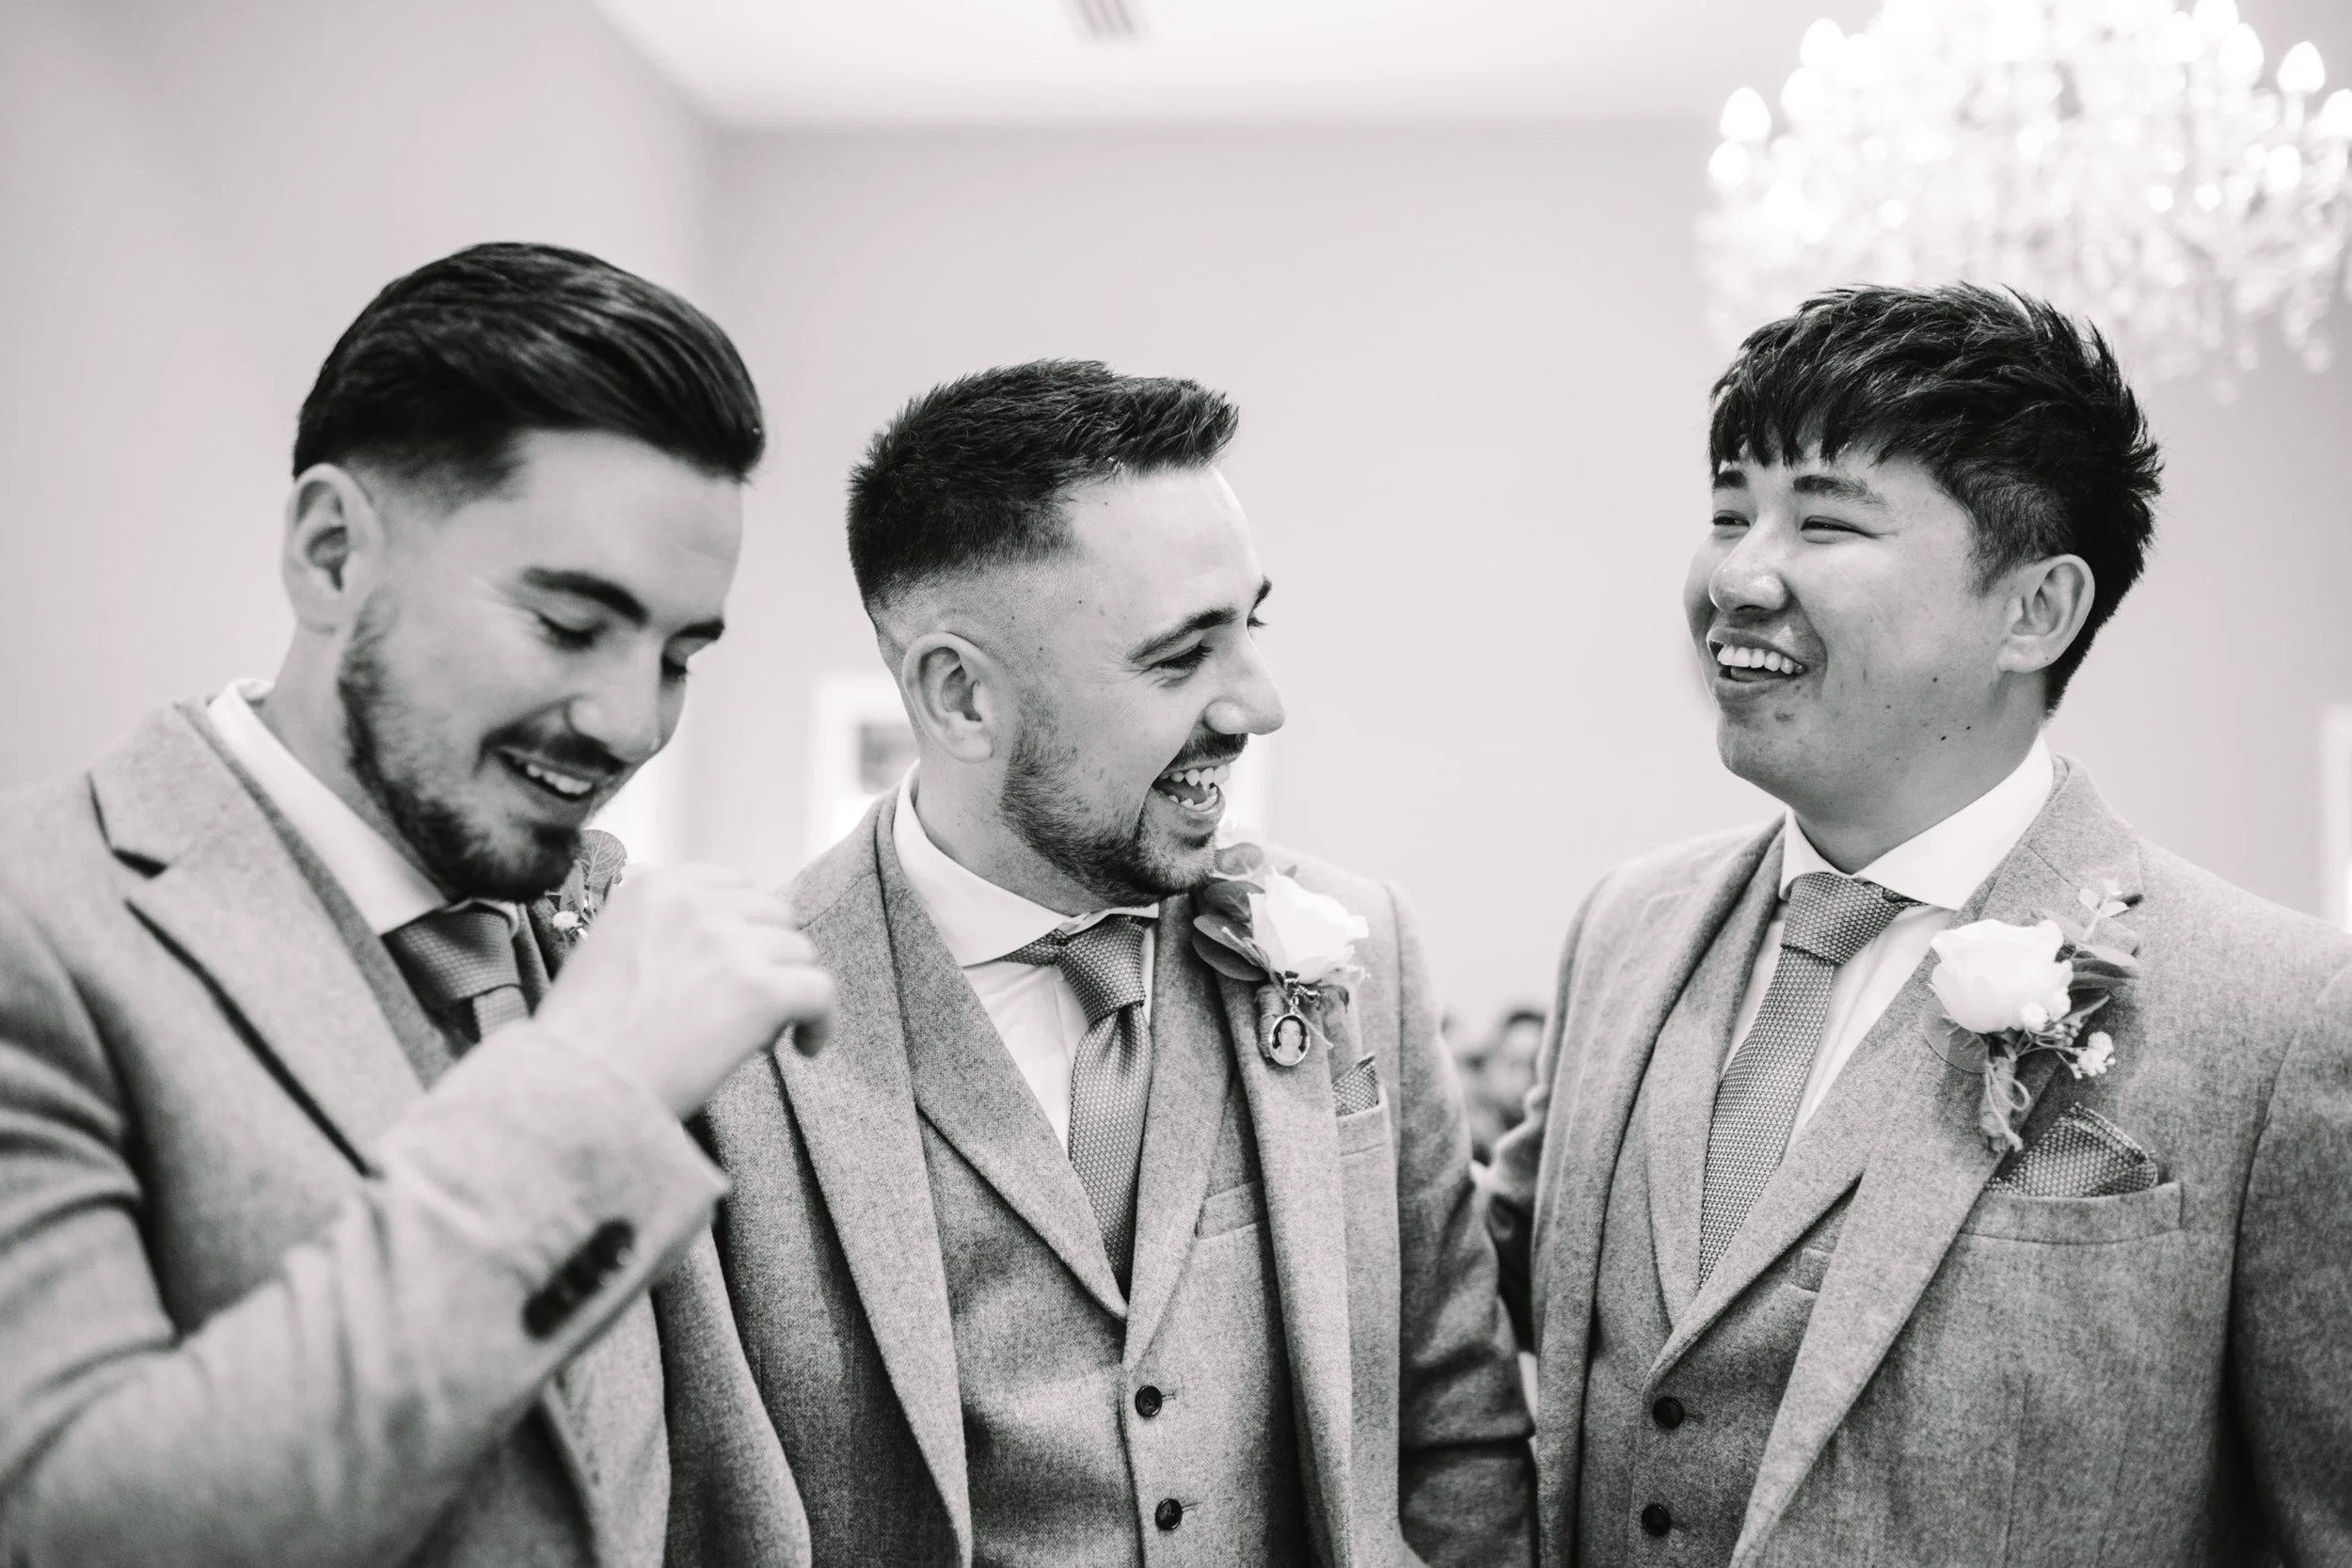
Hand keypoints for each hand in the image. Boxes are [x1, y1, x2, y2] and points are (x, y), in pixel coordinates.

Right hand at [533, 865, 833, 1119]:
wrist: (572, 1090)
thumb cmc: (583, 1039)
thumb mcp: (607, 949)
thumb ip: (661, 928)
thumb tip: (722, 937)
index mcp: (656, 886)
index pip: (734, 886)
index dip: (744, 928)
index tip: (737, 964)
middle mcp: (696, 904)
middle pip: (775, 916)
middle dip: (767, 958)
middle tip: (743, 1007)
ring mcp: (731, 944)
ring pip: (800, 954)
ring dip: (788, 990)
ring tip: (758, 1036)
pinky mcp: (760, 990)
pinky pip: (820, 991)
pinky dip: (821, 1021)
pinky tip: (806, 1047)